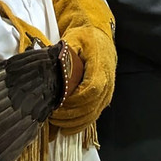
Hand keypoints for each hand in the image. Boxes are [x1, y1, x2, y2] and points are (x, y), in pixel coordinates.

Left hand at [49, 0, 115, 132]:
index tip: (57, 105)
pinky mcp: (104, 96)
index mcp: (100, 66)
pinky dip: (81, 123)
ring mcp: (108, 90)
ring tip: (57, 124)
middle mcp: (107, 81)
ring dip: (75, 123)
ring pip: (94, 114)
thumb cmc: (84, 37)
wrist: (98, 35)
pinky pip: (94, 113)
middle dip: (71, 116)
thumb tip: (55, 72)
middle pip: (92, 107)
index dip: (74, 102)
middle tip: (52, 117)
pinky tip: (67, 126)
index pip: (90, 91)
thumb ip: (64, 56)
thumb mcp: (72, 40)